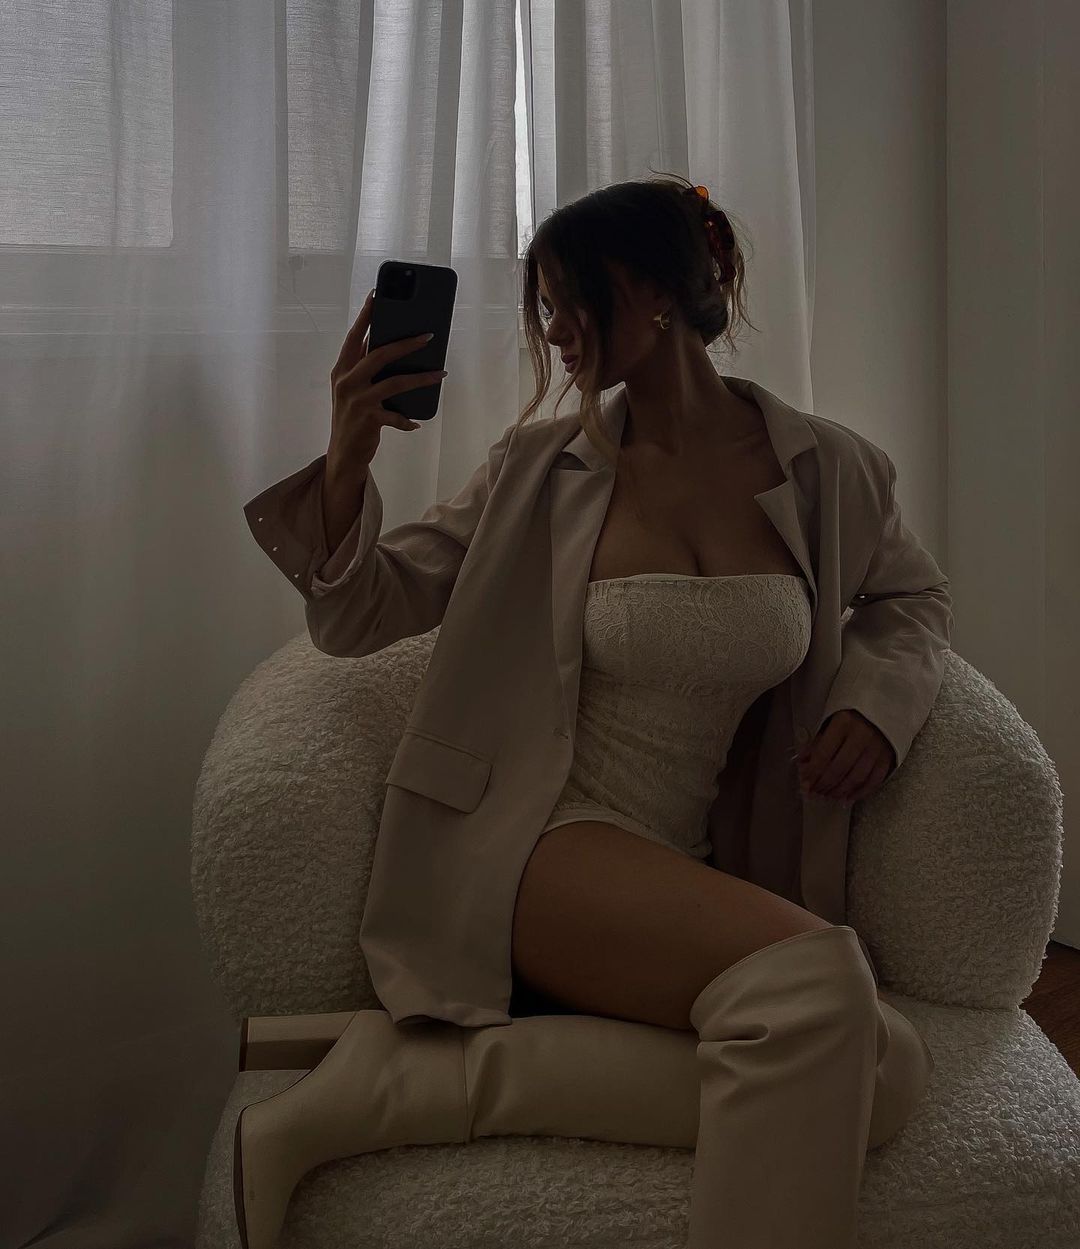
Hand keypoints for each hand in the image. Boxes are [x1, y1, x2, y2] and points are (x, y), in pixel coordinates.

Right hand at [327, 288, 446, 473]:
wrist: (342, 454)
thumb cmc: (352, 417)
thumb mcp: (353, 389)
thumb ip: (366, 369)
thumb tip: (397, 348)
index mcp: (342, 369)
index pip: (355, 336)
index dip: (366, 315)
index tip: (378, 295)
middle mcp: (346, 381)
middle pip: (379, 353)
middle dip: (406, 343)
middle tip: (429, 335)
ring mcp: (356, 400)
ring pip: (394, 382)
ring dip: (421, 378)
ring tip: (439, 373)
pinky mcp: (368, 419)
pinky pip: (395, 416)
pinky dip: (407, 419)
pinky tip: (416, 422)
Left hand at [796, 709, 895, 805]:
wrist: (887, 701)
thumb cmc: (854, 711)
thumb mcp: (832, 719)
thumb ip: (817, 741)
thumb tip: (803, 763)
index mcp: (844, 723)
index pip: (824, 753)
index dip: (812, 771)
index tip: (804, 782)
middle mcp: (862, 735)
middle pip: (839, 768)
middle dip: (824, 784)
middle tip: (814, 793)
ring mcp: (877, 747)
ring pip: (857, 777)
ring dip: (839, 790)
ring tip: (827, 796)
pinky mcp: (889, 755)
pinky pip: (874, 779)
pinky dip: (861, 792)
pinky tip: (848, 797)